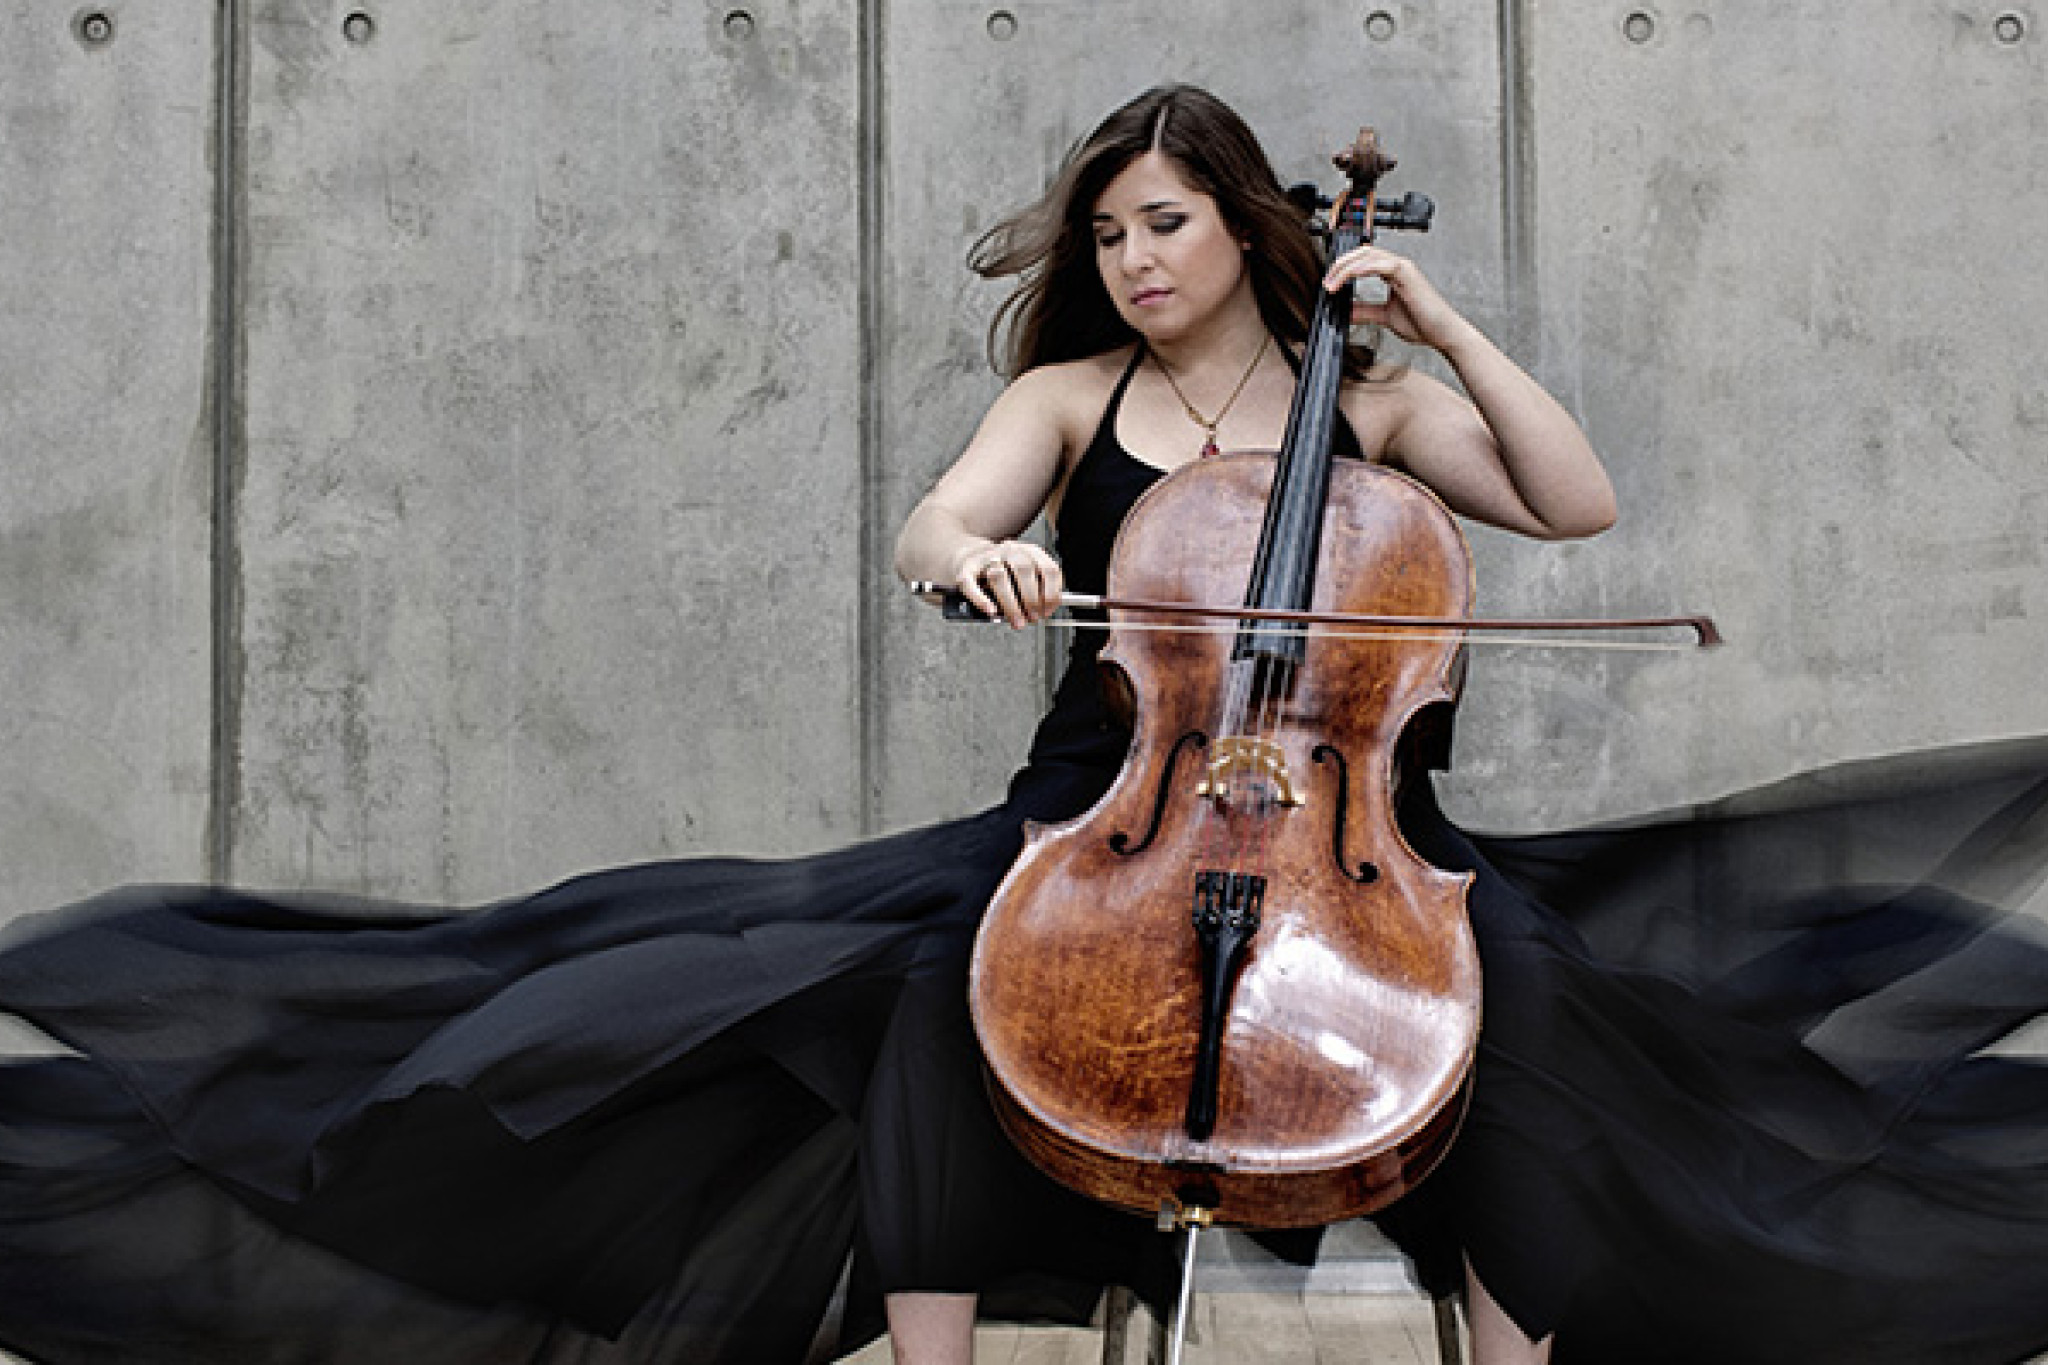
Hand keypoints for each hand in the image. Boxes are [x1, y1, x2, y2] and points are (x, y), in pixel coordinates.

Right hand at [953, 540, 1063, 628]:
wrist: (967, 556)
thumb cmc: (1001, 572)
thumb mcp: (1023, 575)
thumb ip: (1035, 590)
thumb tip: (1042, 612)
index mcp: (1028, 551)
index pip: (1047, 568)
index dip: (1051, 592)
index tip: (1048, 610)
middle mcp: (1008, 550)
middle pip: (1024, 570)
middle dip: (1032, 599)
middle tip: (1032, 618)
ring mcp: (985, 558)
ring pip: (998, 577)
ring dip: (1011, 604)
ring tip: (1017, 621)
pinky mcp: (965, 570)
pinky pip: (971, 584)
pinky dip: (981, 600)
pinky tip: (991, 612)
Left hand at [1323, 245, 1471, 353]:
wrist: (1442, 333)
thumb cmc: (1422, 324)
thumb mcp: (1384, 316)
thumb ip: (1365, 311)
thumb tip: (1346, 311)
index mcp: (1391, 273)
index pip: (1362, 260)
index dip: (1343, 268)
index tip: (1329, 284)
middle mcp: (1396, 266)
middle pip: (1362, 252)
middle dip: (1340, 264)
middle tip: (1326, 282)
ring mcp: (1403, 268)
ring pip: (1369, 255)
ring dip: (1347, 267)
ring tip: (1333, 283)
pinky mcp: (1408, 274)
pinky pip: (1383, 264)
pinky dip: (1365, 268)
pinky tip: (1352, 275)